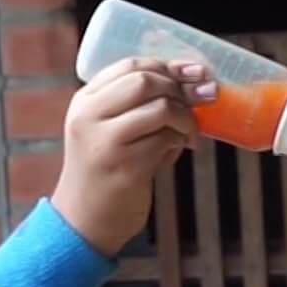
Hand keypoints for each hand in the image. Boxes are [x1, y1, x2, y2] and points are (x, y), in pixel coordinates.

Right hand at [51, 57, 214, 256]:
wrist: (86, 221)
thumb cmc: (108, 170)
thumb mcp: (110, 130)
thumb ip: (138, 105)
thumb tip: (194, 79)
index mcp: (84, 102)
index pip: (129, 66)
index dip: (167, 64)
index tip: (195, 72)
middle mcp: (89, 118)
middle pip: (145, 81)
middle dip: (180, 88)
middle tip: (201, 100)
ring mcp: (105, 142)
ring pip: (160, 108)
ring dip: (185, 117)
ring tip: (189, 132)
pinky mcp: (125, 167)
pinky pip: (166, 140)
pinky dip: (180, 140)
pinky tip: (180, 149)